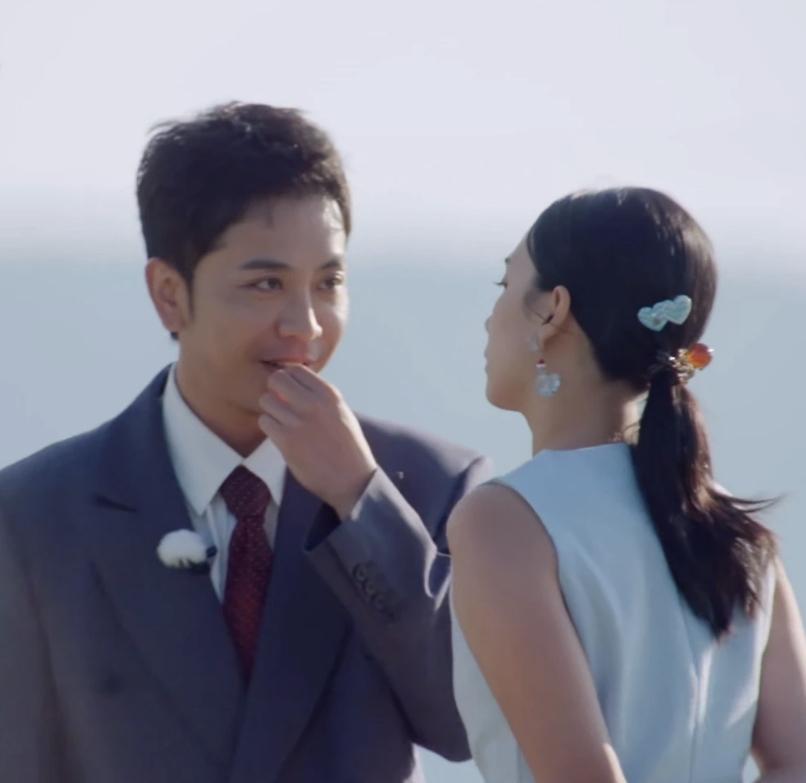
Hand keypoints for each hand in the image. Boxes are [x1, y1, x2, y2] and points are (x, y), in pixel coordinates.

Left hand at [258, 365, 377, 519]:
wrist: (352, 480)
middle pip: (277, 379)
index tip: (289, 390)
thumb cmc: (348, 447)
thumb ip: (321, 397)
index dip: (289, 378)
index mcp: (329, 394)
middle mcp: (313, 404)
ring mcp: (298, 422)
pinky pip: (265, 421)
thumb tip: (295, 384)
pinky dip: (269, 426)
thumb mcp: (342, 412)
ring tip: (281, 420)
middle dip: (275, 389)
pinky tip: (280, 434)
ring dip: (270, 409)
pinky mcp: (287, 441)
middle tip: (281, 403)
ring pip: (266, 400)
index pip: (296, 369)